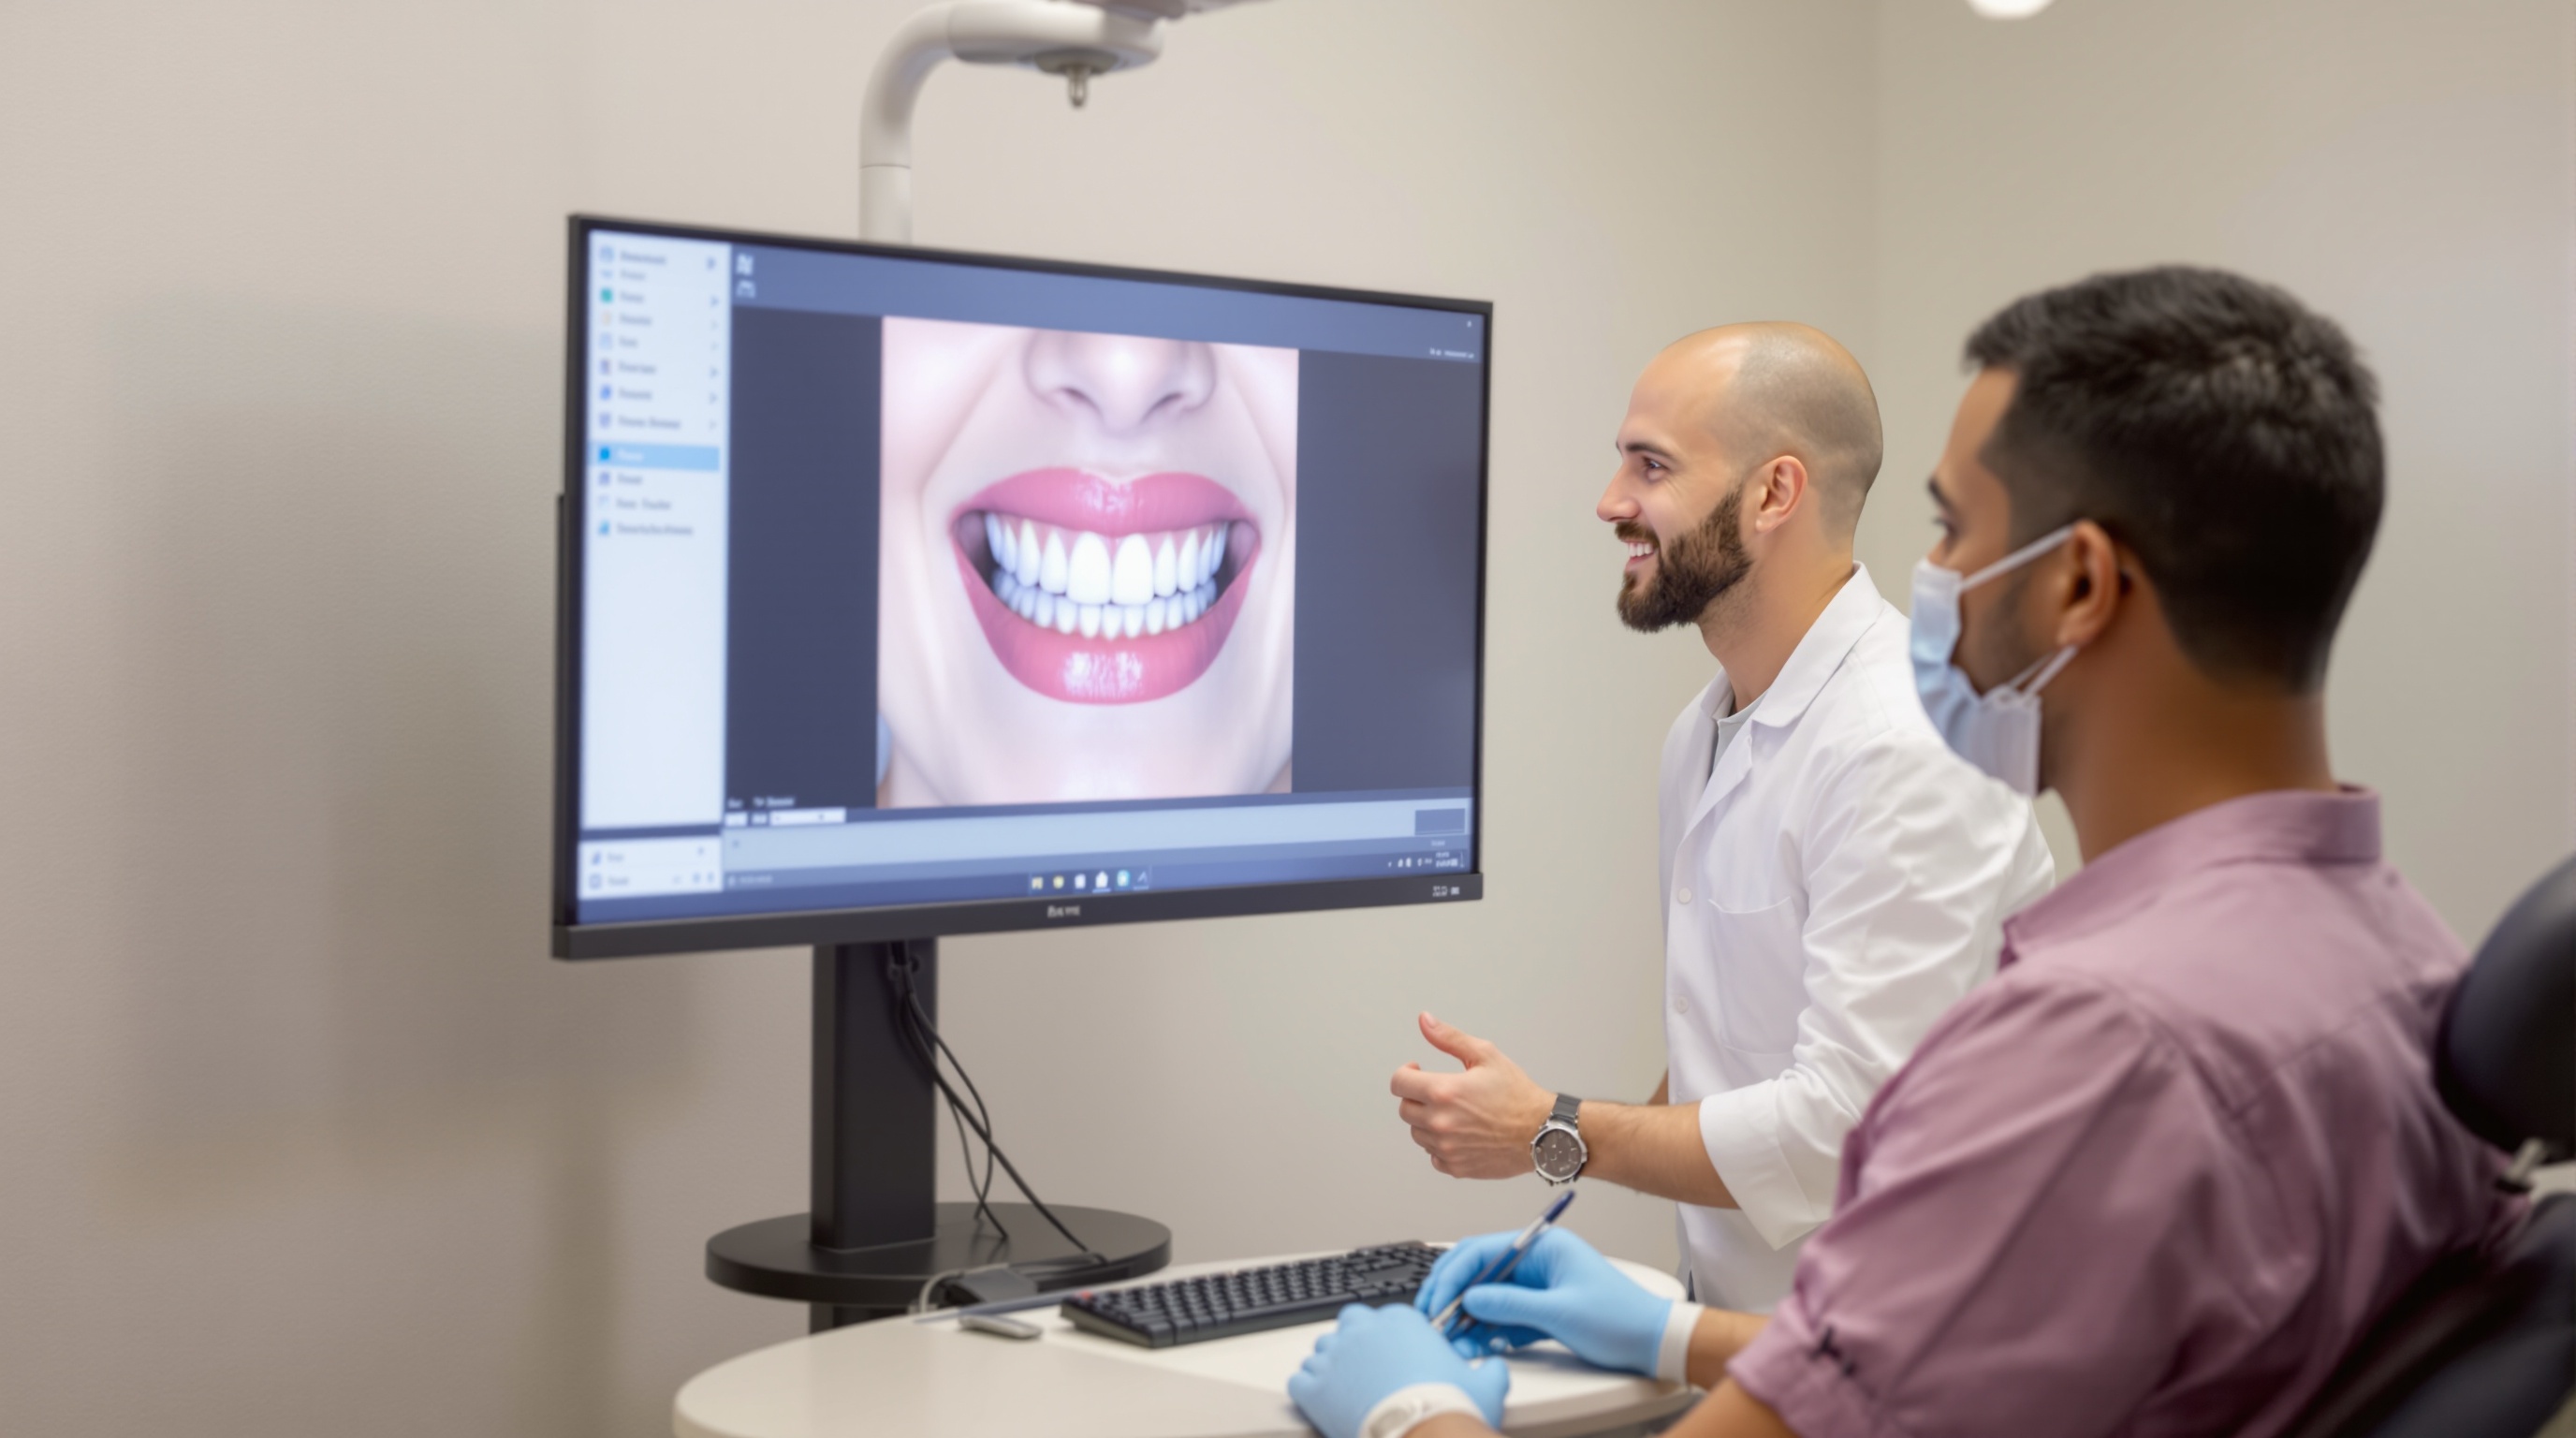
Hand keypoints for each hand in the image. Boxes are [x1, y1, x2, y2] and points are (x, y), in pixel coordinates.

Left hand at [1288, 1302, 1507, 1437]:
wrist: (1423, 1436)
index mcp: (1401, 1321)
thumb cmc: (1451, 1408)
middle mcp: (1364, 1331)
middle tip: (1366, 1367)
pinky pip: (1300, 1379)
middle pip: (1349, 1323)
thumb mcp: (1484, 1384)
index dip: (1388, 1337)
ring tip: (1342, 1387)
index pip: (1384, 1316)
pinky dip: (1307, 1389)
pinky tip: (1319, 1401)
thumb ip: (1490, 1370)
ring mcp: (1335, 1358)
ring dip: (1329, 1364)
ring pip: (1320, 1349)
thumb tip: (1496, 1369)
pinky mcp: (1315, 1387)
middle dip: (1355, 1340)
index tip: (1394, 1356)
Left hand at [1390, 1013, 1553, 1178]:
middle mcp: (1440, 1122)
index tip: (1417, 1071)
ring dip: (1427, 1121)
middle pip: (1405, 1109)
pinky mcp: (1456, 1167)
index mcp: (1444, 1092)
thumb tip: (1424, 1020)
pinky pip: (1433, 1156)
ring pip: (1417, 1133)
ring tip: (1454, 1112)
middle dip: (1417, 1097)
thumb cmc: (1518, 1094)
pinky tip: (1460, 1133)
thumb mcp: (1485, 1055)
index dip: (1406, 1073)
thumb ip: (1449, 1038)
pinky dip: (1441, 1145)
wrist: (1543, 1132)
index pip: (1399, 1083)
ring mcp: (1446, 1148)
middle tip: (1440, 1092)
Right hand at [1415, 1228, 1671, 1376]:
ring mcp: (1536, 1286)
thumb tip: (1469, 1300)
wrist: (1653, 1342)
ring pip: (1488, 1298)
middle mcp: (1536, 1261)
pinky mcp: (1539, 1310)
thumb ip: (1511, 1304)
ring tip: (1453, 1340)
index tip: (1437, 1299)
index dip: (1453, 1275)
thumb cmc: (1620, 1318)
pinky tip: (1476, 1344)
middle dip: (1454, 1296)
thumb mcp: (1561, 1311)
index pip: (1483, 1250)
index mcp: (1542, 1246)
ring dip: (1468, 1318)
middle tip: (1435, 1319)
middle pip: (1480, 1272)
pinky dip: (1487, 1331)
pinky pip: (1503, 1317)